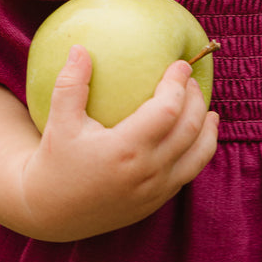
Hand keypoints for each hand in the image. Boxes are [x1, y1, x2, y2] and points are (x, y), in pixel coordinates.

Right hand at [19, 46, 218, 240]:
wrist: (53, 213)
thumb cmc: (55, 161)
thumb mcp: (58, 122)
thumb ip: (70, 85)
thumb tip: (81, 48)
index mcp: (125, 149)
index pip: (168, 109)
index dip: (178, 83)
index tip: (180, 64)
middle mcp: (147, 172)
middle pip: (190, 128)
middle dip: (196, 99)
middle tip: (190, 80)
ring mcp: (156, 190)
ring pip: (199, 153)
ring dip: (207, 126)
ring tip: (205, 107)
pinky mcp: (158, 201)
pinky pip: (190, 171)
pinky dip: (200, 149)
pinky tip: (196, 134)